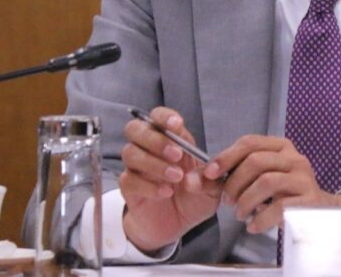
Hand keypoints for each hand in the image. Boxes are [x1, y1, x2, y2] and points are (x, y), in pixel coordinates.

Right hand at [120, 107, 222, 252]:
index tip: (177, 125)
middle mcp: (149, 149)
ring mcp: (136, 167)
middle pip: (136, 129)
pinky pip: (129, 179)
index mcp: (171, 140)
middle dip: (156, 139)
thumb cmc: (194, 197)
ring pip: (130, 153)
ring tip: (176, 178)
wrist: (177, 225)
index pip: (158, 116)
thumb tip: (191, 178)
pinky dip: (148, 185)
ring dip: (154, 163)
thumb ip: (209, 180)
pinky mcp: (129, 188)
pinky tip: (165, 192)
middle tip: (177, 155)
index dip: (165, 117)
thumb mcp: (212, 189)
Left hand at [205, 135, 340, 233]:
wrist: (321, 212)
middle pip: (256, 161)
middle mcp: (294, 158)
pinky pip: (279, 207)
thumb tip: (199, 178)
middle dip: (234, 183)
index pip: (250, 142)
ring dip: (245, 201)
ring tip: (239, 214)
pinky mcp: (310, 200)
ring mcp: (304, 178)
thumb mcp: (261, 178)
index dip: (226, 156)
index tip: (210, 173)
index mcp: (280, 147)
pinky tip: (253, 226)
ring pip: (267, 182)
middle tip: (227, 201)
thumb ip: (233, 176)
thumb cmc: (285, 193)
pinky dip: (260, 219)